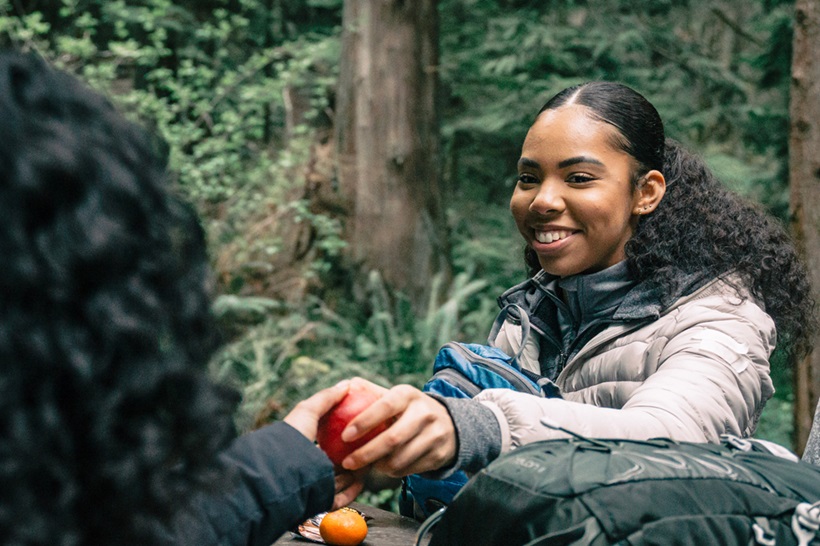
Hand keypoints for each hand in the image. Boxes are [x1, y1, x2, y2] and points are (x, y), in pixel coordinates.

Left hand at [283, 380, 369, 507]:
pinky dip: (352, 490)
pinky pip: (342, 498)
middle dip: (358, 457)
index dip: (352, 439)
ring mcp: (317, 486)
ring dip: (358, 473)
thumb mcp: (307, 410)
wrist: (280, 468)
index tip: (366, 432)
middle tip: (372, 448)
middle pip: (344, 463)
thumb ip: (327, 398)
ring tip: (371, 463)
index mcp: (309, 450)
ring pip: (345, 480)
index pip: (336, 445)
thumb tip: (346, 384)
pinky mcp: (321, 500)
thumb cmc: (291, 437)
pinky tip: (361, 481)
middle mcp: (312, 468)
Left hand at [339, 379, 456, 476]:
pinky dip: (393, 472)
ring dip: (379, 466)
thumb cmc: (409, 410)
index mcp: (409, 395)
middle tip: (347, 462)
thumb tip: (344, 386)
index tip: (345, 436)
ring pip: (400, 459)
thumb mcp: (396, 396)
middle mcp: (424, 413)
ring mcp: (435, 434)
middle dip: (366, 453)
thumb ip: (371, 392)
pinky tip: (385, 468)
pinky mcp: (440, 454)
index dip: (364, 422)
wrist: (450, 424)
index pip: (385, 406)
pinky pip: (410, 470)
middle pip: (392, 439)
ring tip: (365, 465)